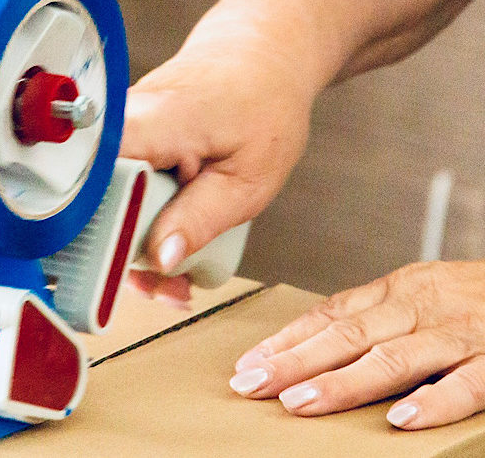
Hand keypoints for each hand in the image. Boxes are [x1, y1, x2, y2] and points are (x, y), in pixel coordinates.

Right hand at [120, 32, 316, 304]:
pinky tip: (168, 245)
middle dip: (126, 254)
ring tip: (176, 273)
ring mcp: (114, 136)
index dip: (100, 233)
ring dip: (135, 246)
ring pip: (103, 206)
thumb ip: (200, 220)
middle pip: (94, 205)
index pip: (93, 180)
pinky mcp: (118, 148)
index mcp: (150, 125)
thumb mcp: (248, 179)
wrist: (257, 59)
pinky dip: (140, 225)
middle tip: (166, 284)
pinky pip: (115, 195)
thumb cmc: (262, 105)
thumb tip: (159, 258)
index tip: (122, 270)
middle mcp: (119, 125)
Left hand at [231, 260, 484, 429]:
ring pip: (393, 358)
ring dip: (342, 382)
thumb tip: (313, 342)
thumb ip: (375, 316)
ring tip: (299, 402)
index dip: (288, 340)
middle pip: (348, 335)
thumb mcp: (419, 294)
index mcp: (398, 290)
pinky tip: (398, 420)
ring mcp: (461, 332)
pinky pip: (466, 383)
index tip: (249, 364)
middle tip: (252, 384)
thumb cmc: (474, 297)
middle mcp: (421, 306)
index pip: (331, 315)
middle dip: (295, 361)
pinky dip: (433, 402)